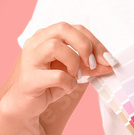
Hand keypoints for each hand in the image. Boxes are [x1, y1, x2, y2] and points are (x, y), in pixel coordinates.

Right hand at [0, 22, 115, 120]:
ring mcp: (29, 60)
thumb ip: (90, 66)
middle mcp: (35, 43)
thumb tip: (110, 63)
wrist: (23, 106)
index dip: (95, 42)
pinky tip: (66, 87)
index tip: (107, 59)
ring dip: (73, 62)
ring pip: (54, 46)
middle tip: (92, 64)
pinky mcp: (29, 79)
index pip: (75, 28)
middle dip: (84, 45)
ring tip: (75, 75)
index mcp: (46, 36)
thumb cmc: (47, 84)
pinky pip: (55, 75)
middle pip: (62, 28)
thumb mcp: (73, 72)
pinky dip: (68, 82)